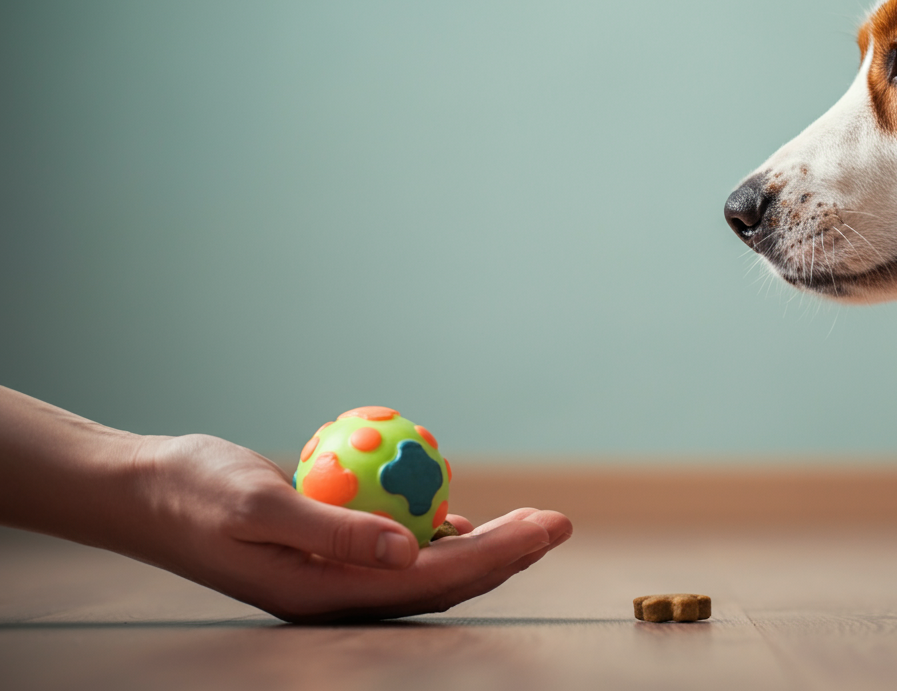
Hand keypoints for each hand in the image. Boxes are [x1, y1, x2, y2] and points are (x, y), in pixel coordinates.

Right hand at [122, 434, 572, 622]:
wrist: (143, 492)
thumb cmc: (193, 491)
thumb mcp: (258, 503)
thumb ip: (334, 531)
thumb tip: (411, 552)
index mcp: (325, 595)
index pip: (435, 580)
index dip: (499, 556)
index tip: (545, 526)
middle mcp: (338, 597)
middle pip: (446, 582)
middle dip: (509, 555)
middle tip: (561, 522)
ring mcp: (335, 580)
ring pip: (429, 570)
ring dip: (485, 547)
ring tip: (535, 522)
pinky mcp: (329, 558)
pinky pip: (398, 551)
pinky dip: (438, 535)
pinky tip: (463, 517)